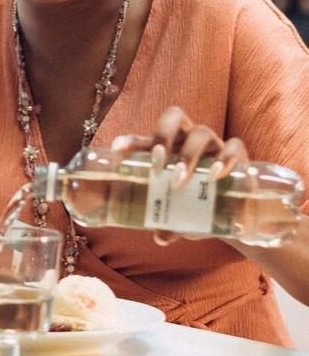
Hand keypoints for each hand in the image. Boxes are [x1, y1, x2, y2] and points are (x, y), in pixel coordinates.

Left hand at [112, 106, 246, 245]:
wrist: (235, 211)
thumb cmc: (196, 205)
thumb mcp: (179, 214)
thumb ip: (169, 223)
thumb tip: (161, 237)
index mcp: (166, 150)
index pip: (144, 138)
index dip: (130, 141)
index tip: (118, 151)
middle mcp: (187, 140)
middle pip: (174, 118)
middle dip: (162, 137)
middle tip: (157, 164)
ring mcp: (213, 144)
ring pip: (201, 132)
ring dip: (188, 155)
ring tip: (181, 179)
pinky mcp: (238, 153)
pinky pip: (234, 146)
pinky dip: (225, 158)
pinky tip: (216, 175)